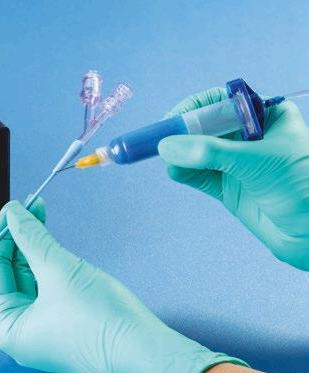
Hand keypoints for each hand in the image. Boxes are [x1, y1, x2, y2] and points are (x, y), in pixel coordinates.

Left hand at [0, 199, 245, 372]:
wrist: (144, 349)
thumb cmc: (97, 316)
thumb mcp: (57, 269)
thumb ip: (31, 237)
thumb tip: (13, 212)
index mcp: (7, 329)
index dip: (1, 235)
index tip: (11, 207)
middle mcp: (19, 333)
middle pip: (11, 275)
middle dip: (19, 238)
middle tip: (28, 205)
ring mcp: (42, 330)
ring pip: (30, 279)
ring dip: (34, 246)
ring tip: (39, 211)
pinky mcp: (63, 325)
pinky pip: (47, 288)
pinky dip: (48, 263)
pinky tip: (49, 237)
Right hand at [158, 88, 308, 270]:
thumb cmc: (301, 186)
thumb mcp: (255, 161)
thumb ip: (210, 153)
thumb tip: (168, 146)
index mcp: (266, 117)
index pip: (222, 102)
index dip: (195, 108)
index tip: (172, 120)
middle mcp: (250, 137)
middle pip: (205, 127)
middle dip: (181, 133)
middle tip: (160, 141)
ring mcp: (237, 163)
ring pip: (197, 152)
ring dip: (180, 155)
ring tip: (168, 161)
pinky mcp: (228, 188)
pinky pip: (198, 175)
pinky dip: (183, 172)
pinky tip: (175, 172)